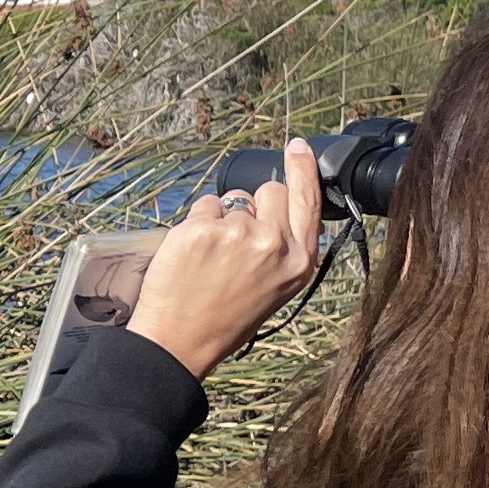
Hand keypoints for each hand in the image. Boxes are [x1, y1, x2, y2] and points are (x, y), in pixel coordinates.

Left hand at [125, 137, 325, 374]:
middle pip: (269, 190)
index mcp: (299, 261)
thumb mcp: (277, 287)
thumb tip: (278, 208)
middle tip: (235, 242)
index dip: (303, 169)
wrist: (180, 341)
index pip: (308, 200)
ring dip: (220, 219)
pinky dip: (195, 224)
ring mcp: (238, 234)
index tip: (297, 146)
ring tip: (211, 259)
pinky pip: (203, 206)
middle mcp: (275, 244)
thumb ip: (284, 248)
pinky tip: (192, 256)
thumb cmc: (226, 317)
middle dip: (253, 204)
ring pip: (232, 200)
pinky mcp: (202, 229)